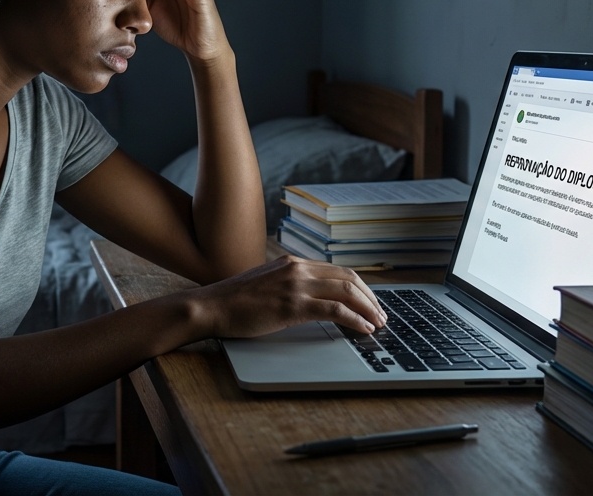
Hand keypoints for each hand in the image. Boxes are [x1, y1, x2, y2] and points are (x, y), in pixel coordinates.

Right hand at [186, 255, 387, 338]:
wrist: (211, 307)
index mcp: (292, 262)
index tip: (370, 302)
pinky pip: (335, 310)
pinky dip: (355, 319)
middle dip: (371, 297)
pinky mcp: (292, 305)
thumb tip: (310, 300)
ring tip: (378, 324)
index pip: (337, 271)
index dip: (360, 287)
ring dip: (368, 309)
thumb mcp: (266, 286)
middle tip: (381, 315)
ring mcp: (295, 285)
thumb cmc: (234, 302)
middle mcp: (297, 269)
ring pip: (346, 292)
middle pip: (348, 278)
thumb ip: (288, 286)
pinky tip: (363, 329)